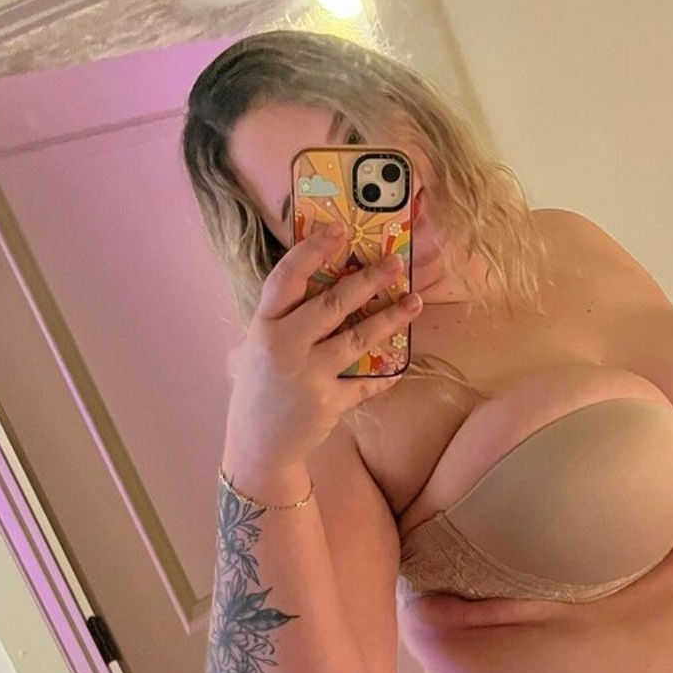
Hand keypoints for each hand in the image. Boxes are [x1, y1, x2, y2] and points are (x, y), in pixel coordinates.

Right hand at [223, 222, 421, 473]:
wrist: (258, 443)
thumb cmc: (262, 386)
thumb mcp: (260, 346)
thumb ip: (285, 318)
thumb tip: (325, 281)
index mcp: (264, 325)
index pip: (286, 278)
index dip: (312, 250)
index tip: (338, 229)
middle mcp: (284, 347)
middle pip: (332, 305)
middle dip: (368, 280)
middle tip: (395, 262)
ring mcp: (308, 376)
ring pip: (358, 340)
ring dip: (390, 319)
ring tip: (414, 302)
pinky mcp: (329, 402)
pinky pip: (366, 383)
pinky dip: (386, 374)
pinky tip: (402, 363)